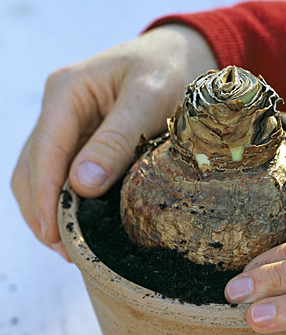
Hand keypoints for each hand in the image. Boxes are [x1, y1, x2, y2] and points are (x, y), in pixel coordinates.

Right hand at [11, 24, 216, 259]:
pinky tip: (79, 223)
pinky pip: (62, 173)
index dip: (45, 198)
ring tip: (69, 247)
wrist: (179, 57)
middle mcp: (59, 109)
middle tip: (66, 252)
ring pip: (40, 174)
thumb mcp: (148, 100)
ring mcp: (68, 125)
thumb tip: (82, 186)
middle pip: (32, 167)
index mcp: (67, 93)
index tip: (56, 236)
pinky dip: (64, 200)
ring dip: (49, 210)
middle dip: (43, 211)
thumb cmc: (167, 72)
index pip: (44, 152)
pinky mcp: (83, 139)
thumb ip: (115, 140)